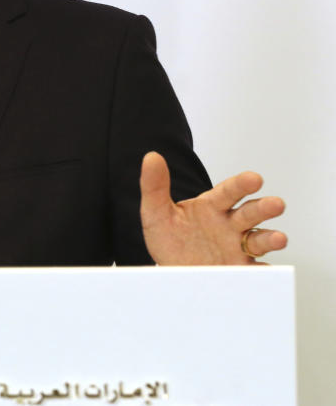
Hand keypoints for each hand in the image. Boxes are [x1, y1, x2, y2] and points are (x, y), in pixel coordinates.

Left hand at [140, 151, 287, 264]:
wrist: (170, 272)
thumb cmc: (168, 239)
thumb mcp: (156, 212)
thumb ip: (154, 185)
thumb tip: (151, 157)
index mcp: (212, 207)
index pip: (228, 192)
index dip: (242, 185)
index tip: (254, 179)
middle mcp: (229, 225)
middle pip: (250, 213)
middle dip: (264, 208)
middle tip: (276, 204)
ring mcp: (237, 248)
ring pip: (259, 240)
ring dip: (271, 238)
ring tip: (278, 238)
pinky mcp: (239, 271)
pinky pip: (257, 272)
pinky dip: (265, 272)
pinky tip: (268, 272)